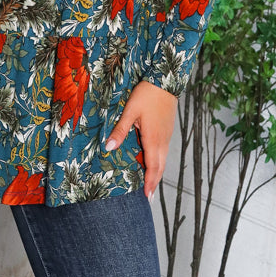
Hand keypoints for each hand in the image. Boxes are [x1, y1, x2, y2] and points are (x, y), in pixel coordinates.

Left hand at [105, 80, 177, 198]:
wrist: (166, 80)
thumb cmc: (147, 94)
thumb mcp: (130, 112)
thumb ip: (120, 131)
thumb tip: (108, 149)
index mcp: (153, 139)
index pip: (153, 167)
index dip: (150, 183)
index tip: (146, 196)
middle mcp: (162, 140)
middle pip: (160, 167)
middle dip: (154, 182)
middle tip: (148, 196)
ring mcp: (167, 135)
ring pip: (162, 159)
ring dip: (156, 172)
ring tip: (149, 183)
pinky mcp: (167, 130)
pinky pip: (163, 151)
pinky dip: (158, 161)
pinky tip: (151, 162)